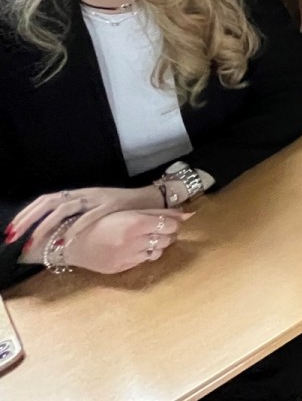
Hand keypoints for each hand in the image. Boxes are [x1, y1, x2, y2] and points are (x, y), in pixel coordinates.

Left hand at [8, 186, 161, 253]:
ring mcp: (97, 198)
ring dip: (46, 226)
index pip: (45, 200)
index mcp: (78, 194)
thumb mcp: (94, 210)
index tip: (11, 231)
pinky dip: (75, 228)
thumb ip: (76, 217)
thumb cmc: (122, 210)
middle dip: (27, 220)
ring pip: (64, 208)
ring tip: (34, 243)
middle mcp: (84, 193)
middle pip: (49, 202)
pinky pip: (89, 216)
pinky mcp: (111, 205)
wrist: (152, 200)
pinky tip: (66, 239)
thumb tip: (52, 234)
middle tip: (12, 237)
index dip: (26, 214)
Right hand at [61, 209, 192, 274]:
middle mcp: (133, 241)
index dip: (173, 223)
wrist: (71, 242)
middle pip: (167, 239)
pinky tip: (135, 247)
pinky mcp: (122, 269)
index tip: (169, 221)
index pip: (170, 225)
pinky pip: (143, 261)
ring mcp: (128, 257)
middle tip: (159, 229)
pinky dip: (144, 254)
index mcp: (135, 223)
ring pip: (158, 252)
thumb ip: (159, 212)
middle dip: (167, 233)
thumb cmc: (100, 221)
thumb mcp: (129, 211)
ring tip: (146, 238)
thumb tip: (188, 214)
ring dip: (157, 244)